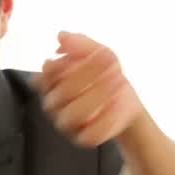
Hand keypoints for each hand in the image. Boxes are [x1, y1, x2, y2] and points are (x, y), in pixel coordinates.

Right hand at [39, 31, 145, 146]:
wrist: (124, 98)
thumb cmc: (105, 73)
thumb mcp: (99, 53)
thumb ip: (81, 44)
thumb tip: (62, 36)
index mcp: (49, 81)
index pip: (49, 72)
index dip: (75, 62)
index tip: (103, 54)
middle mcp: (52, 103)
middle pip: (63, 92)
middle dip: (89, 77)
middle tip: (114, 67)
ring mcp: (65, 122)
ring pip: (74, 114)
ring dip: (99, 96)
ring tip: (119, 83)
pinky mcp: (81, 138)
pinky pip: (89, 134)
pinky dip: (106, 119)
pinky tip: (119, 104)